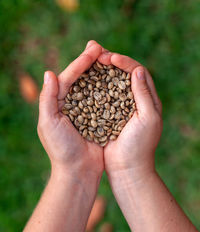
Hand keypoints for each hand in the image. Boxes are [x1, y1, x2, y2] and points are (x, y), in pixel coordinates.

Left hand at [38, 41, 103, 177]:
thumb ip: (47, 99)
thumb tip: (48, 73)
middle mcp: (71, 105)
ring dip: (101, 72)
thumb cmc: (61, 149)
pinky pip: (105, 101)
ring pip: (94, 87)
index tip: (93, 50)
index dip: (79, 63)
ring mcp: (86, 112)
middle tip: (99, 46)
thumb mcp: (49, 123)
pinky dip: (110, 89)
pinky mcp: (98, 120)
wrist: (78, 171)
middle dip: (90, 62)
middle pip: (81, 79)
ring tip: (110, 58)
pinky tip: (118, 79)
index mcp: (57, 104)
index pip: (67, 78)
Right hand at [97, 50, 162, 180]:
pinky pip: (100, 97)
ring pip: (110, 84)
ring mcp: (120, 108)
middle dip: (110, 62)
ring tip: (88, 62)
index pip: (137, 72)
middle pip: (122, 75)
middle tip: (96, 53)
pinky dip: (93, 88)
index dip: (124, 62)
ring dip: (100, 72)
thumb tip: (138, 70)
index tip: (110, 57)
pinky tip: (83, 81)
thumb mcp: (147, 118)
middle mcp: (134, 101)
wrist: (127, 168)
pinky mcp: (107, 115)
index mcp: (148, 100)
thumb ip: (144, 94)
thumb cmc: (140, 145)